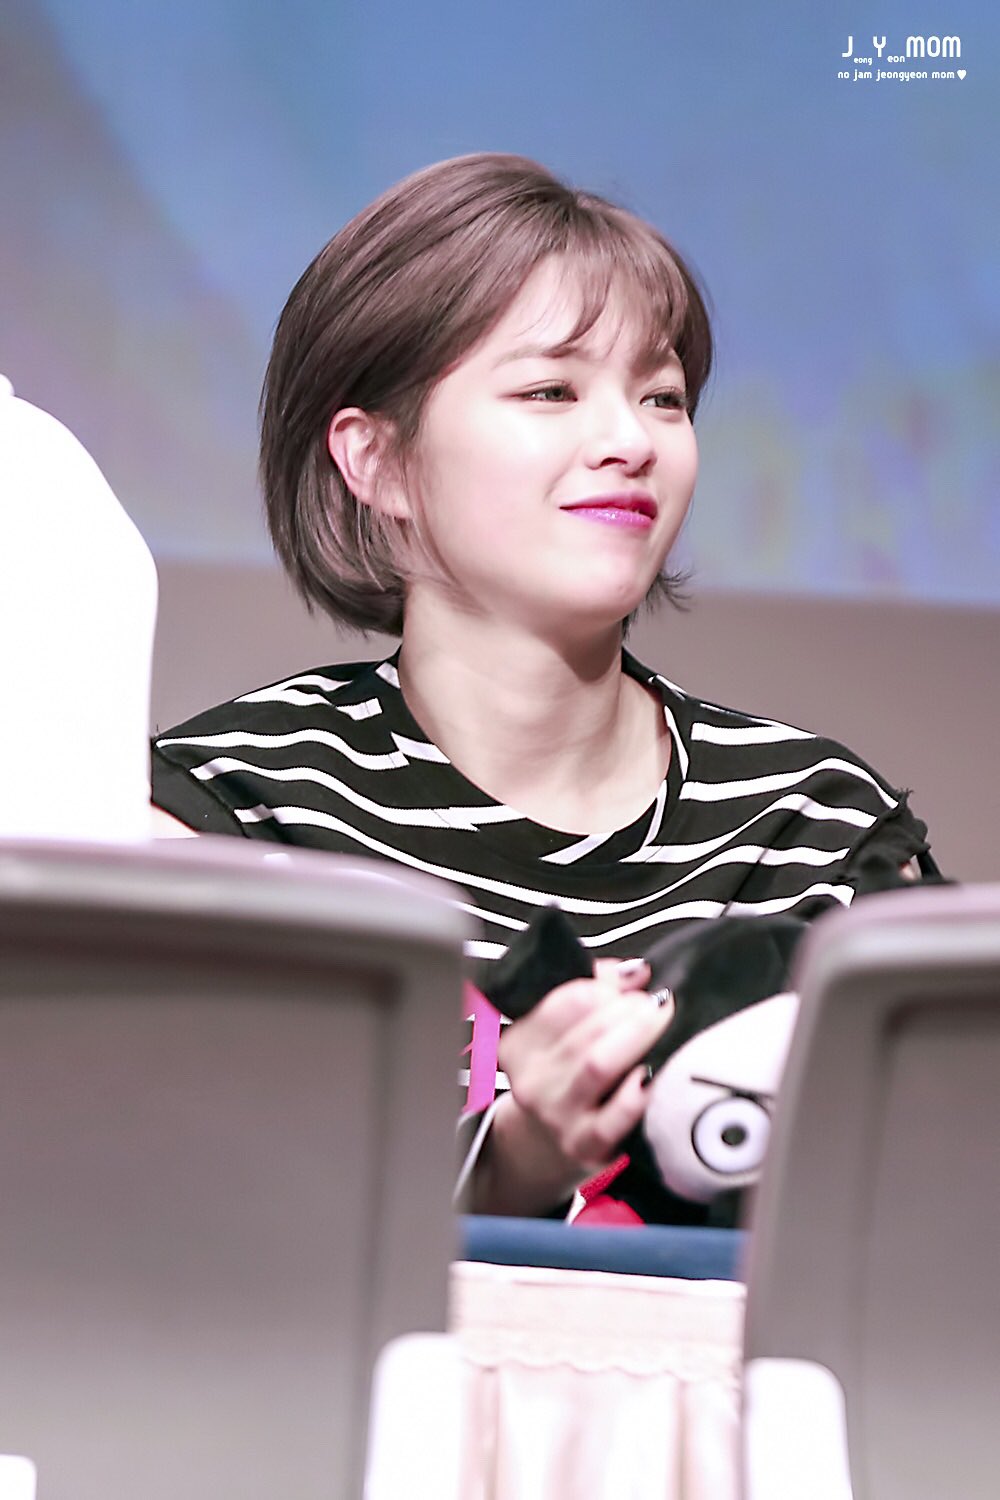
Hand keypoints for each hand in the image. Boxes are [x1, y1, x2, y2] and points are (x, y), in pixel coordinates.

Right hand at [471, 959, 672, 1215]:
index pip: (565, 1001)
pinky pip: (614, 1116)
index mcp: (519, 1041)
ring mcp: (556, 1115)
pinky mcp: (584, 1145)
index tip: (634, 985)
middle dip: (630, 1011)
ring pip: (597, 1066)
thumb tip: (637, 971)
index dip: (607, 988)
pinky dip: (637, 1092)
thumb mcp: (566, 1026)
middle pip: (585, 1033)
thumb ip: (600, 987)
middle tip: (657, 1004)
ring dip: (637, 1038)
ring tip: (661, 1024)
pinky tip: (653, 1074)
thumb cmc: (569, 1071)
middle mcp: (531, 1079)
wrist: (551, 1139)